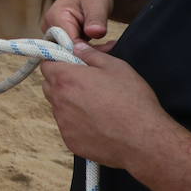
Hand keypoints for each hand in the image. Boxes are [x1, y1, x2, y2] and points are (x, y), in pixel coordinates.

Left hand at [40, 43, 180, 170]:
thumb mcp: (116, 67)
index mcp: (66, 79)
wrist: (143, 139)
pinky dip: (77, 124)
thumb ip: (91, 55)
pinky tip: (98, 123)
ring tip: (96, 105)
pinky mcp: (70, 141)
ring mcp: (63, 124)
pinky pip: (67, 127)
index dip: (58, 62)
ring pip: (58, 108)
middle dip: (61, 82)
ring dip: (69, 103)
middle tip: (85, 84)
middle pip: (49, 86)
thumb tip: (77, 48)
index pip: (47, 65)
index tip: (70, 65)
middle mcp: (59, 101)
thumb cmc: (132, 100)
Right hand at [42, 0, 112, 44]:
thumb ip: (96, 19)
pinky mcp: (60, 36)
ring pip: (72, 51)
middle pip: (68, 50)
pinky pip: (73, 49)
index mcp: (55, 17)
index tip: (107, 48)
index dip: (86, 50)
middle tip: (111, 46)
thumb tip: (95, 33)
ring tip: (110, 44)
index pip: (68, 45)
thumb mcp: (98, 3)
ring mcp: (54, 33)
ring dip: (90, 51)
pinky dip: (88, 49)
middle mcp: (49, 27)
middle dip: (89, 52)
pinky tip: (103, 45)